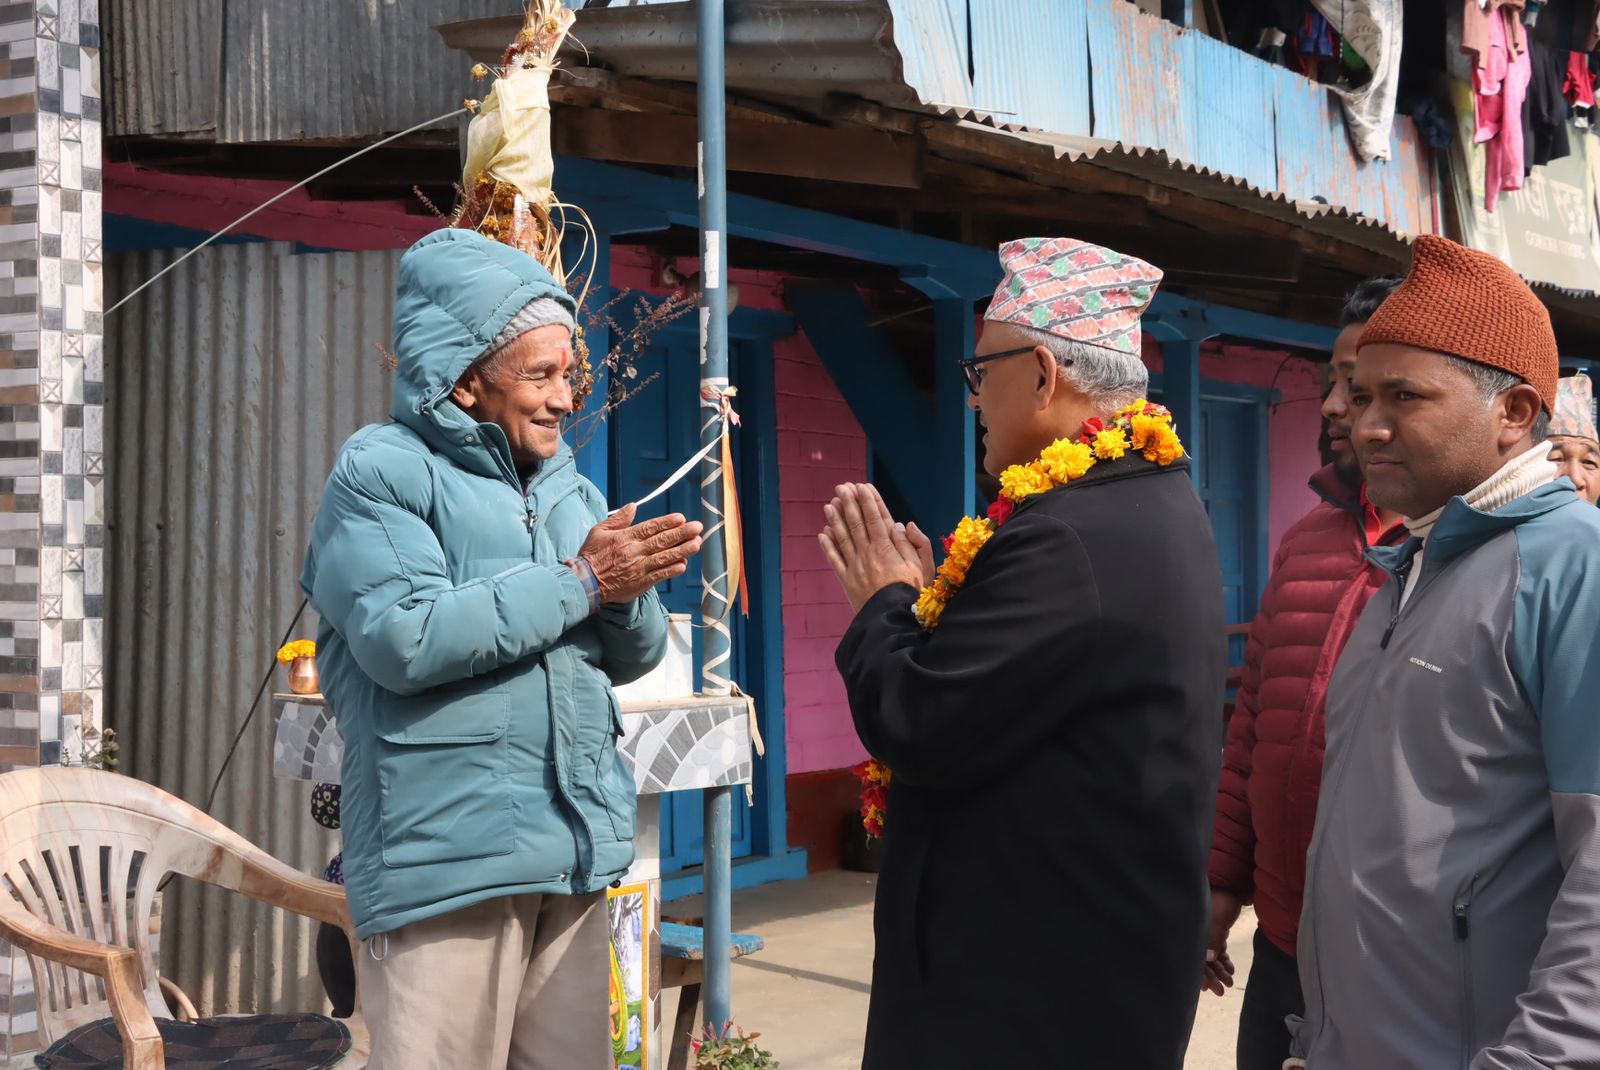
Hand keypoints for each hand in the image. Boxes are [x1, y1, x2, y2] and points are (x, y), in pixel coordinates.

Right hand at [578, 503, 703, 603]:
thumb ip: (618, 519)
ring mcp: (638, 568)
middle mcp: (634, 552)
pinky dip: (671, 570)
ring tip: (696, 544)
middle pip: (662, 541)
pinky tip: (683, 565)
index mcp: (625, 537)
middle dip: (681, 533)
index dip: (667, 522)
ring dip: (682, 550)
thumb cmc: (591, 555)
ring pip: (664, 558)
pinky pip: (659, 576)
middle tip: (697, 528)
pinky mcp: (640, 583)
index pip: (650, 528)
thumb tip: (633, 506)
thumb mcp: (599, 531)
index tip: (681, 518)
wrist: (584, 583)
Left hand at [817, 483, 925, 611]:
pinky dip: (828, 546)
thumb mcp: (921, 567)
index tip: (863, 487)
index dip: (869, 501)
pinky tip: (823, 533)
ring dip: (835, 519)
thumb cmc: (911, 593)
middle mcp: (868, 554)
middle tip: (842, 487)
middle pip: (857, 523)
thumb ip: (913, 544)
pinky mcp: (847, 580)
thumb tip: (900, 524)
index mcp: (887, 549)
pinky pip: (835, 560)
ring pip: (843, 538)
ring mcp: (855, 566)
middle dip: (849, 503)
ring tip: (830, 504)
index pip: (876, 519)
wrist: (892, 619)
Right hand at [1201, 888, 1241, 996]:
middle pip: (1201, 959)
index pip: (1192, 957)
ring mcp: (1205, 932)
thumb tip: (1208, 958)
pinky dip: (1223, 959)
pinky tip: (1230, 969)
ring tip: (1230, 981)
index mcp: (1191, 931)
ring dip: (1219, 970)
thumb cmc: (1221, 902)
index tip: (1207, 988)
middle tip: (1222, 991)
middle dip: (1212, 976)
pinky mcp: (1215, 930)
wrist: (1233, 885)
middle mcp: (1195, 933)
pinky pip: (1217, 948)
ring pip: (1211, 955)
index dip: (1199, 973)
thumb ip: (1211, 940)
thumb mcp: (1216, 922)